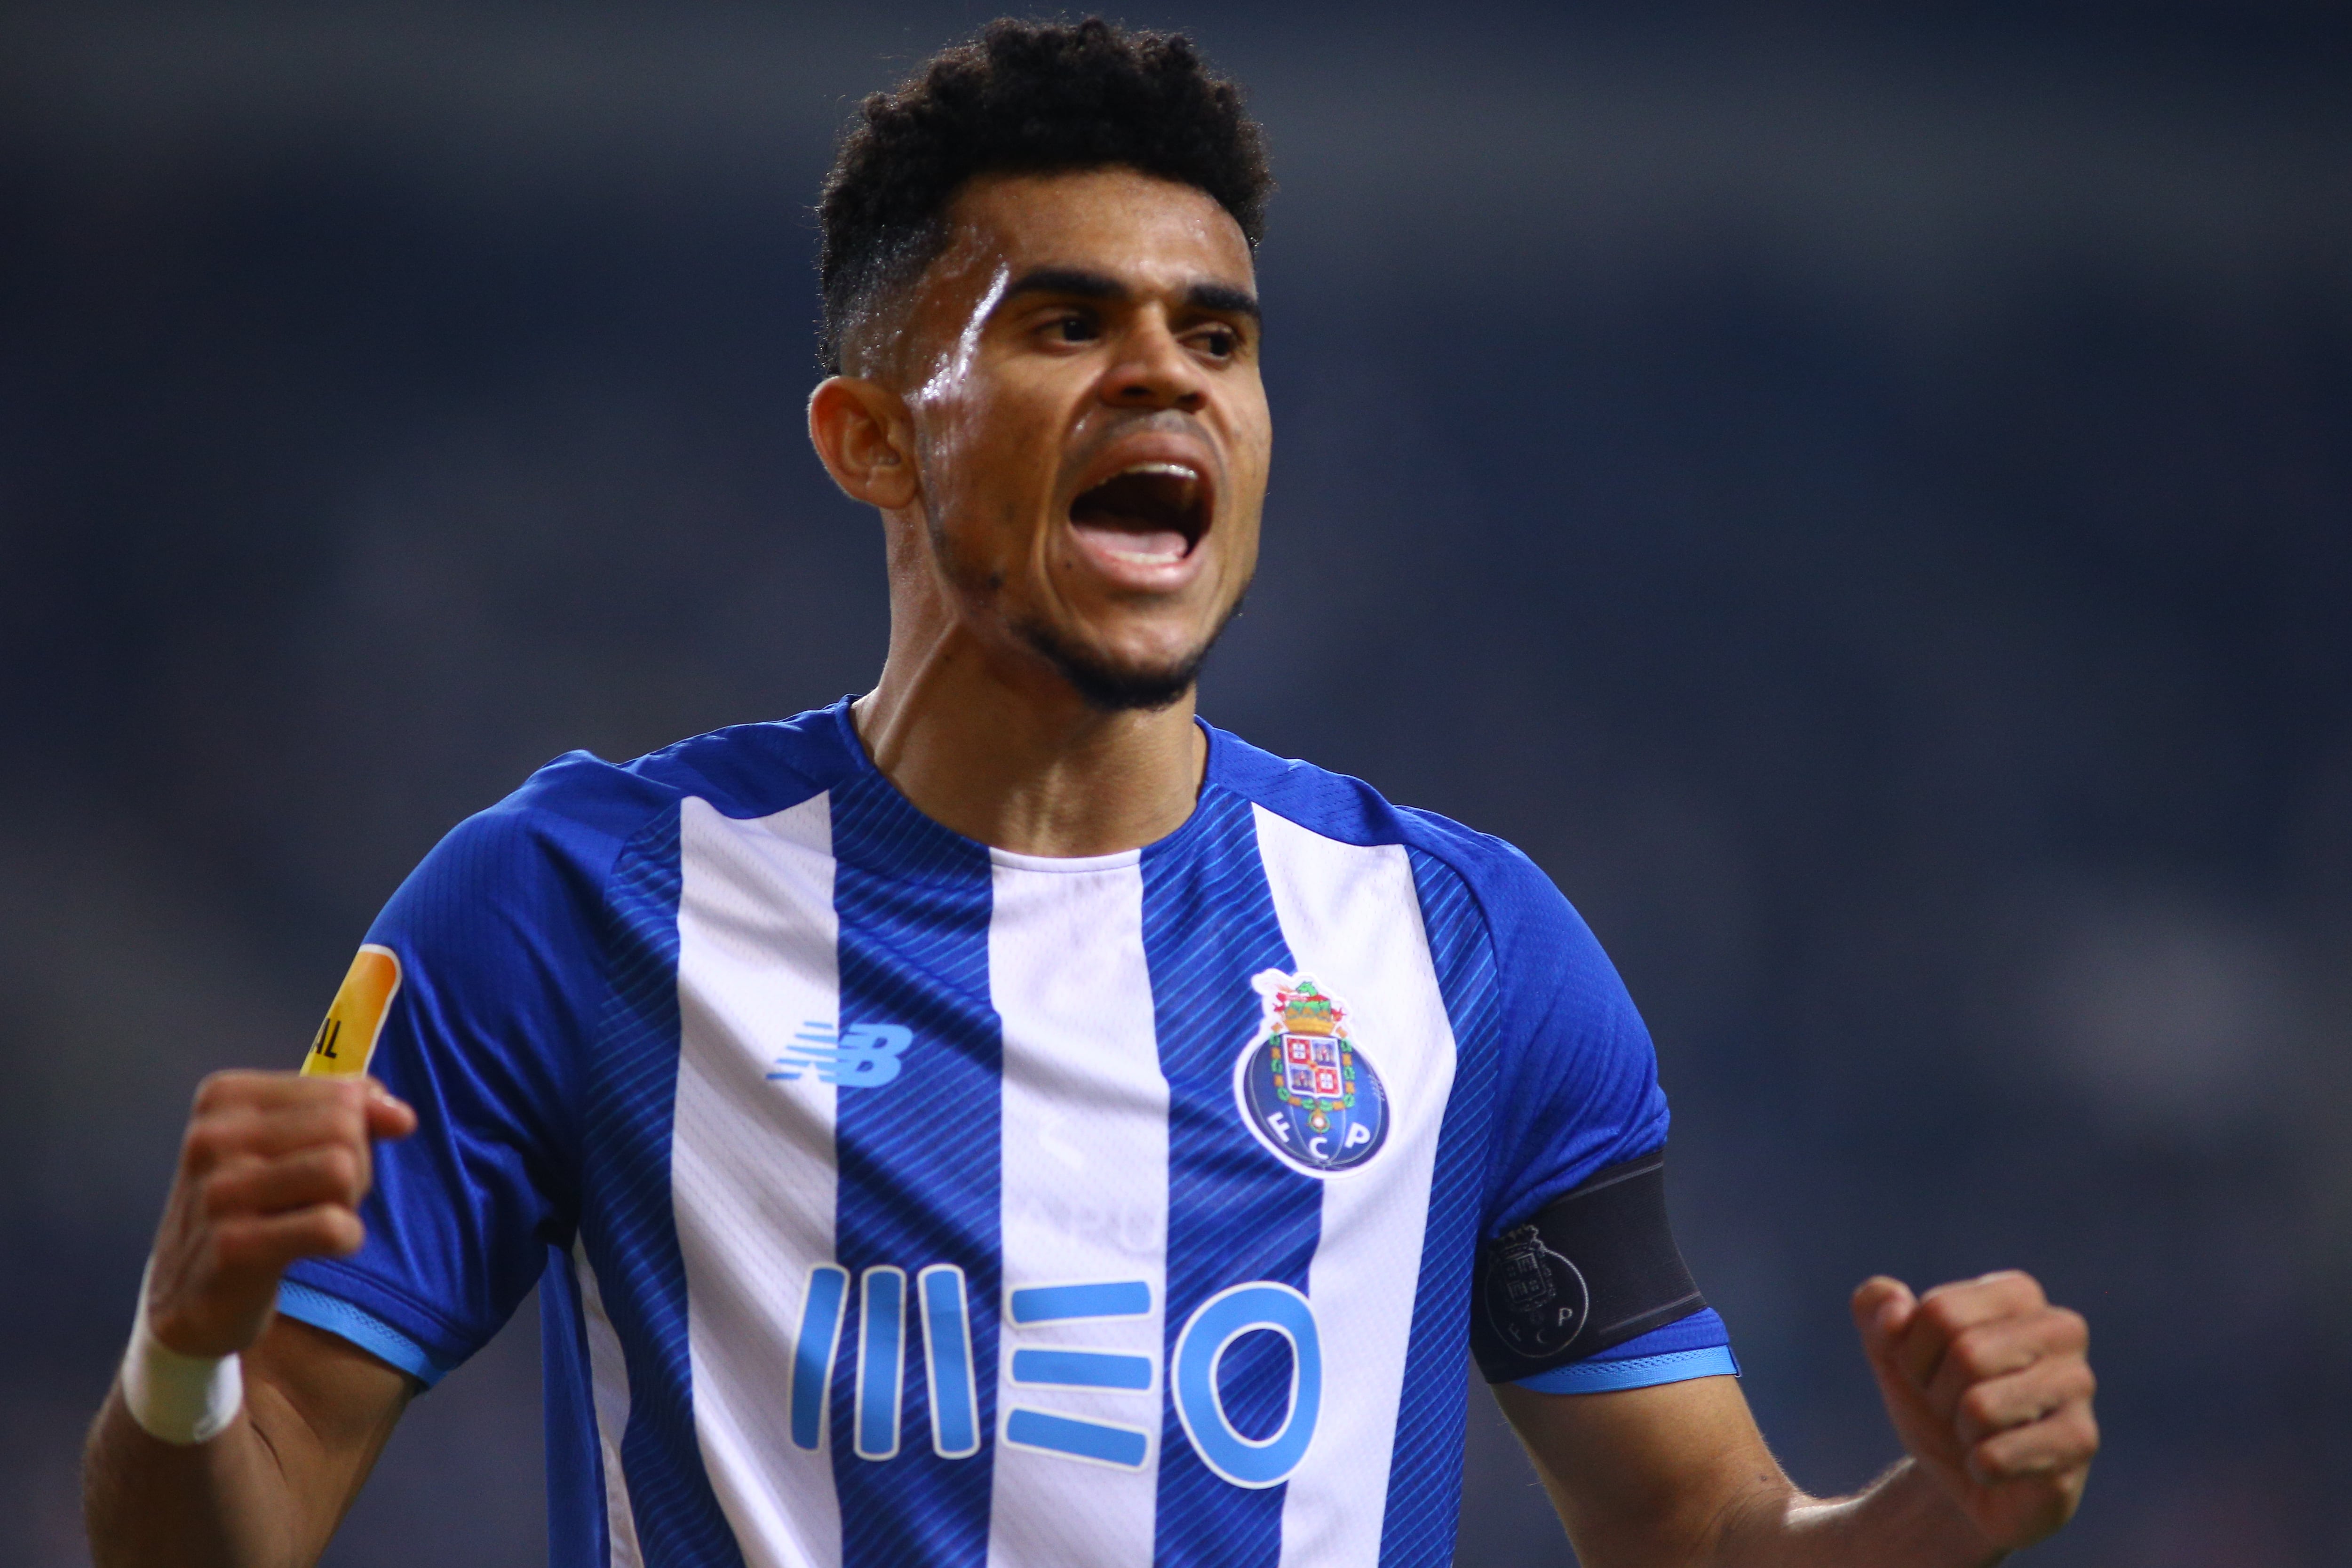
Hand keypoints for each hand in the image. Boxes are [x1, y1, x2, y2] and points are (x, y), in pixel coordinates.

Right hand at [144, 1071, 415, 1358]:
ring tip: (312, 1219)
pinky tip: (315, 1249)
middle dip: (356, 1165)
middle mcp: (213, 1138)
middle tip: (319, 1198)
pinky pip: (331, 1225)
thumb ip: (351, 1112)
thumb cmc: (253, 1207)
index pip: (342, 1093)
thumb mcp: (291, 1143)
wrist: (188, 1299)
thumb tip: (402, 1117)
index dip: (357, 1131)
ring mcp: (218, 1192)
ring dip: (348, 1202)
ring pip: (341, 1170)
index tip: (320, 1160)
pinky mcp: (232, 1247)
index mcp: (225, 1098)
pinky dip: (344, 1238)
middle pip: (345, 1127)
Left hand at [1853, 1271, 2097, 1549]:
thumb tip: (1894, 1305)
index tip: (1928, 1371)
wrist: (1960, 1477)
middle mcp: (2061, 1329)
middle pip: (1966, 1354)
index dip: (1913, 1353)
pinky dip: (1979, 1467)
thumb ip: (1875, 1309)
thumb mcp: (1889, 1351)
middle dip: (1938, 1393)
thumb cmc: (1934, 1400)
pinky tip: (1995, 1465)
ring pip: (1982, 1406)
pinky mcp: (2080, 1441)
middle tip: (1953, 1408)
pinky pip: (1999, 1455)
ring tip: (1978, 1432)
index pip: (1939, 1312)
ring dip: (1961, 1431)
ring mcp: (2078, 1385)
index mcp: (2017, 1293)